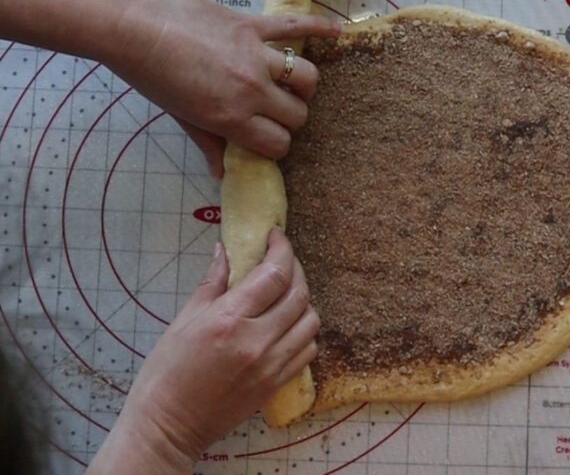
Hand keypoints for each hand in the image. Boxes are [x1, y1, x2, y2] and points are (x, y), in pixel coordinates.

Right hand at [88, 229, 317, 473]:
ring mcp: (270, 365)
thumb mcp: (184, 319)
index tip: (276, 235)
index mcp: (230, 319)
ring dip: (303, 300)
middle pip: (299, 293)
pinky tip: (288, 324)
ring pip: (310, 321)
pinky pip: (307, 350)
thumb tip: (224, 249)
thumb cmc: (167, 371)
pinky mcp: (275, 385)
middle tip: (280, 260)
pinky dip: (304, 331)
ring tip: (285, 292)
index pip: (275, 273)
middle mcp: (256, 341)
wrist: (168, 426)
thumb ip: (213, 282)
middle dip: (295, 268)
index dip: (282, 248)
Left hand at [105, 0, 338, 174]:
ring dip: (303, 84)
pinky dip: (321, 27)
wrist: (134, 23)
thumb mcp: (177, 114)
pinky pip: (297, 26)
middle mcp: (251, 89)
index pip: (279, 143)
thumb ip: (206, 140)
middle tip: (274, 111)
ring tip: (293, 83)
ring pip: (306, 76)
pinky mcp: (254, 24)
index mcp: (231, 118)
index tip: (265, 138)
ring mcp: (256, 55)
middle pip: (297, 113)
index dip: (276, 144)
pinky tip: (337, 32)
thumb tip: (221, 172)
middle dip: (290, 117)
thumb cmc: (148, 73)